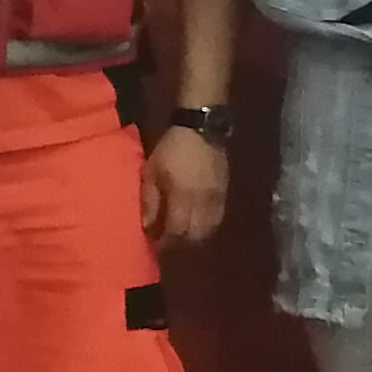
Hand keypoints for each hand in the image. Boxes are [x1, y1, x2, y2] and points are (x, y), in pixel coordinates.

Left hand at [144, 126, 230, 244]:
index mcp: (183, 197)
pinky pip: (218, 217)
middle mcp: (203, 202)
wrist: (202, 128)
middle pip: (195, 236)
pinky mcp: (225, 192)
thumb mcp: (152, 170)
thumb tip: (147, 226)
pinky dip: (206, 225)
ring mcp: (217, 198)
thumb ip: (150, 200)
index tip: (155, 243)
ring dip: (195, 235)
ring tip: (182, 231)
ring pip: (209, 229)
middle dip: (180, 242)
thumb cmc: (172, 148)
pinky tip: (196, 221)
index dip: (166, 242)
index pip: (176, 231)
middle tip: (168, 239)